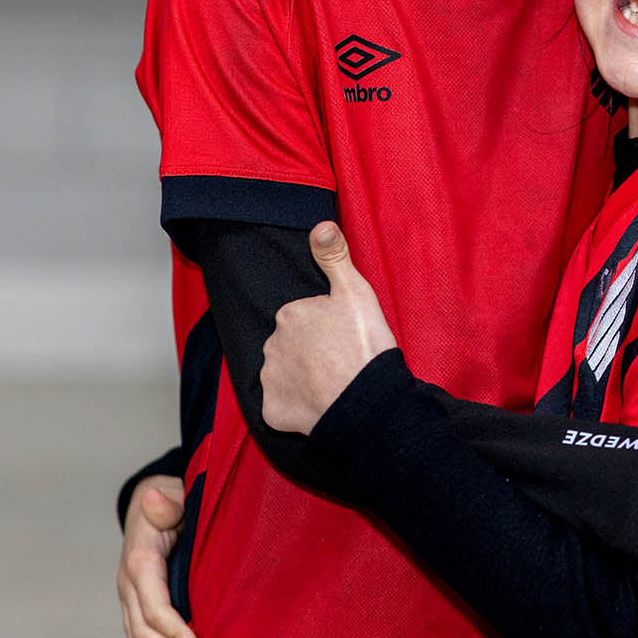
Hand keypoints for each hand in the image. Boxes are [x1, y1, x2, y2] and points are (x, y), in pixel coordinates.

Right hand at [118, 476, 195, 637]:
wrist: (152, 498)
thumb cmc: (172, 498)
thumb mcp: (174, 495)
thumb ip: (168, 504)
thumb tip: (153, 499)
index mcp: (139, 562)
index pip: (155, 607)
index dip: (175, 631)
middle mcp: (128, 583)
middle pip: (143, 630)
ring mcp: (127, 595)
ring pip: (137, 637)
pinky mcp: (133, 602)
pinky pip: (138, 634)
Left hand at [260, 221, 397, 434]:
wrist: (366, 401)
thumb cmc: (363, 345)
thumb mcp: (355, 292)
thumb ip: (334, 257)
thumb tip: (320, 225)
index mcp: (289, 313)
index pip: (304, 316)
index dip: (327, 327)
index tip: (345, 336)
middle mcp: (271, 344)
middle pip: (291, 344)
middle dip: (310, 352)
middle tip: (341, 360)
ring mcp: (270, 380)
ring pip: (284, 374)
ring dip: (302, 379)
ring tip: (333, 384)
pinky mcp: (272, 411)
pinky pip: (281, 406)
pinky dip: (296, 407)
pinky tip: (319, 405)